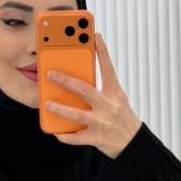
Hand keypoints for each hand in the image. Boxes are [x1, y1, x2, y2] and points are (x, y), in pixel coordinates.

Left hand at [45, 30, 141, 157]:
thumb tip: (78, 80)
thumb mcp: (118, 100)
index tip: (95, 36)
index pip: (108, 69)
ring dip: (60, 108)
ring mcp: (102, 123)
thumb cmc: (123, 119)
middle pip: (85, 90)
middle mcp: (109, 107)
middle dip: (66, 80)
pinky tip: (56, 132)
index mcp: (115, 94)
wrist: (134, 144)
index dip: (102, 52)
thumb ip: (101, 89)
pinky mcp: (97, 138)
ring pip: (77, 114)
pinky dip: (65, 136)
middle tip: (50, 73)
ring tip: (47, 103)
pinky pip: (77, 137)